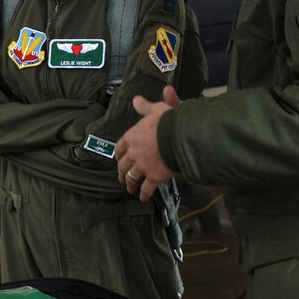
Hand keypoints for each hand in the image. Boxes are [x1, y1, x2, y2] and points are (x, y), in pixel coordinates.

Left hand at [115, 85, 179, 201]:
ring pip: (132, 177)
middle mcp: (134, 153)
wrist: (180, 137)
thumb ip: (145, 107)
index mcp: (132, 136)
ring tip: (129, 188)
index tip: (119, 158)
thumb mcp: (156, 109)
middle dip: (121, 171)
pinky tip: (142, 198)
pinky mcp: (154, 177)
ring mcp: (143, 166)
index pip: (120, 147)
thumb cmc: (169, 121)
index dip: (119, 154)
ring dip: (129, 184)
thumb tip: (136, 100)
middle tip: (121, 176)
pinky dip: (143, 194)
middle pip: (123, 164)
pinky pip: (146, 189)